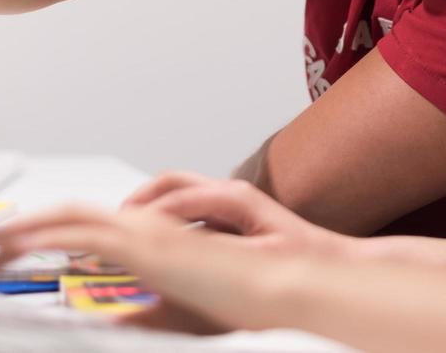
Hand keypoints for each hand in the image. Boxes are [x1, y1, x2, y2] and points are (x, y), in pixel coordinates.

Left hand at [0, 203, 298, 334]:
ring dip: (31, 225)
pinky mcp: (149, 241)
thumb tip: (106, 323)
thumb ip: (141, 314)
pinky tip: (24, 243)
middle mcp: (148, 228)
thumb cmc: (248, 299)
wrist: (287, 290)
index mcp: (154, 244)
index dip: (53, 234)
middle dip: (29, 226)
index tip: (20, 250)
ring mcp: (148, 230)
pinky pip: (87, 228)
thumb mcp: (178, 311)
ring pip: (74, 215)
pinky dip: (49, 231)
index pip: (93, 228)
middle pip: (75, 215)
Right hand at [122, 172, 351, 257]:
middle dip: (137, 203)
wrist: (335, 261)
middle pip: (169, 183)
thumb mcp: (258, 261)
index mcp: (235, 198)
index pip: (177, 198)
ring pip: (175, 191)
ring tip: (123, 230)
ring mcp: (228, 202)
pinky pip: (185, 207)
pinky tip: (152, 239)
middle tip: (110, 225)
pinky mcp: (228, 216)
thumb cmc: (304, 260)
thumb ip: (215, 257)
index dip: (144, 217)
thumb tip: (178, 256)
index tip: (120, 231)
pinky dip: (161, 218)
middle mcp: (229, 193)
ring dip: (147, 207)